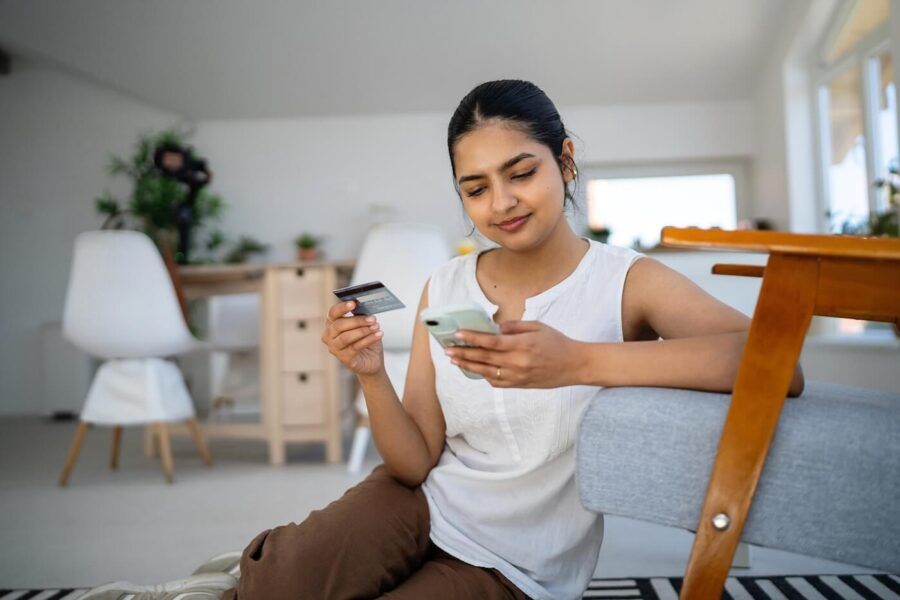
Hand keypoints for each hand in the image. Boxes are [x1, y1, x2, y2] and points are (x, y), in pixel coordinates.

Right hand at [321, 300, 384, 375]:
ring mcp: (335, 348)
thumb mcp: (364, 325)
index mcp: (332, 324)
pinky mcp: (344, 358)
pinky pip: (356, 347)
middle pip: (339, 325)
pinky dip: (369, 339)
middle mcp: (329, 336)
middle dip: (357, 320)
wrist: (372, 360)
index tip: (353, 303)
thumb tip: (364, 305)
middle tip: (372, 318)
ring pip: (346, 337)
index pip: (333, 313)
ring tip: (376, 326)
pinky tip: (378, 334)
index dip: (342, 307)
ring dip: (363, 330)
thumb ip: (361, 315)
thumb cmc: (365, 340)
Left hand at [444, 320, 584, 387]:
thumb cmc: (557, 342)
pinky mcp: (520, 385)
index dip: (472, 338)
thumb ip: (515, 326)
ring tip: (454, 360)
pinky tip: (475, 369)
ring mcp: (518, 376)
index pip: (491, 342)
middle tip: (447, 350)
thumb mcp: (538, 326)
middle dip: (464, 353)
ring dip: (468, 366)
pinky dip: (484, 376)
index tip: (458, 334)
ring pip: (487, 372)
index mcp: (522, 345)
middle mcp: (518, 362)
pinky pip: (497, 382)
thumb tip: (495, 328)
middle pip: (484, 358)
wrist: (574, 365)